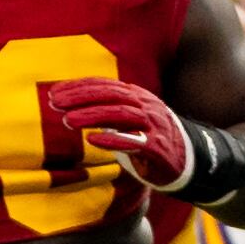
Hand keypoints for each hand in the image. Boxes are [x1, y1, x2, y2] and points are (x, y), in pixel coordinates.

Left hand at [55, 77, 194, 189]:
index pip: (105, 85)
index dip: (79, 86)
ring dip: (92, 116)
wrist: (190, 158)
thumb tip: (70, 103)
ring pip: (121, 114)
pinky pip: (135, 142)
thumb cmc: (149, 137)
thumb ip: (105, 109)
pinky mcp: (158, 148)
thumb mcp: (128, 117)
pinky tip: (93, 140)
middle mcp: (145, 106)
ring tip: (67, 121)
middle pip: (111, 95)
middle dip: (81, 97)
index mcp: (137, 96)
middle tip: (54, 103)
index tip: (54, 92)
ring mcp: (153, 126)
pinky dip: (113, 140)